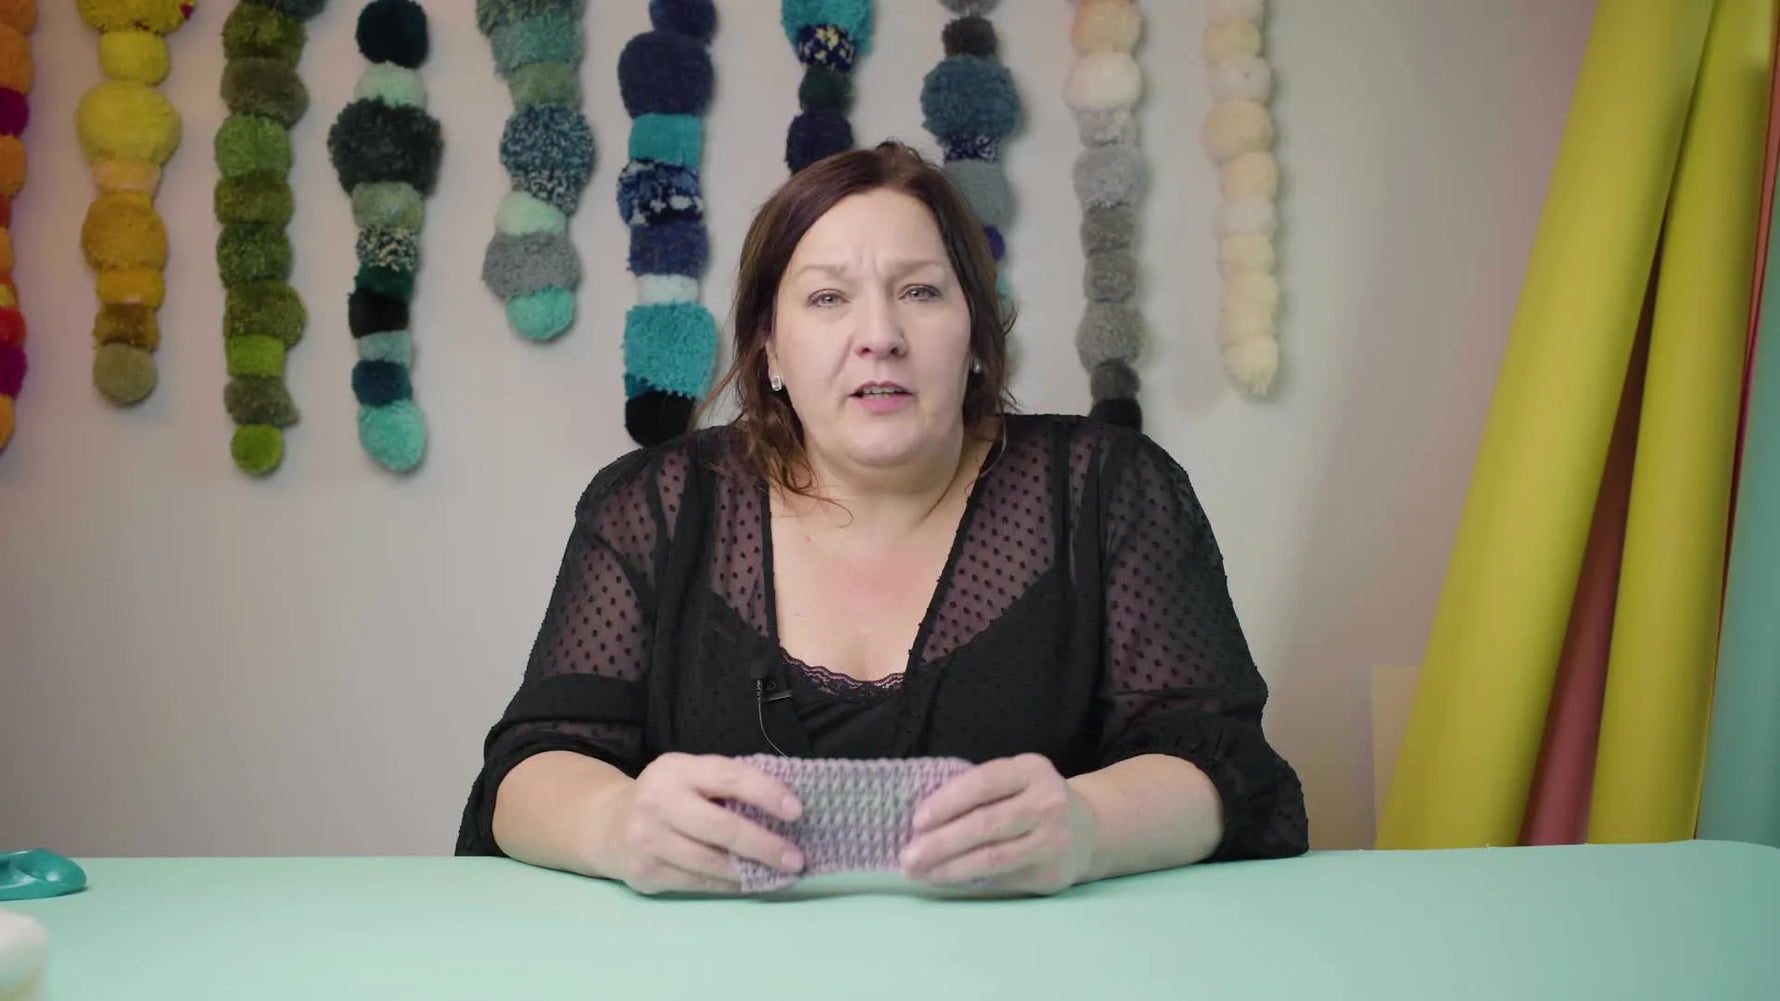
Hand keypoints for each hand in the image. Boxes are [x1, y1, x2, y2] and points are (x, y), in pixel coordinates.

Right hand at [608, 753, 804, 894]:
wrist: (609, 824)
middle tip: (796, 859)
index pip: (728, 777)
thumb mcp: (689, 776)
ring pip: (711, 863)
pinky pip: (698, 883)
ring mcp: (648, 840)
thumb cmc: (668, 796)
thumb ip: (726, 785)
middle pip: (722, 827)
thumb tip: (784, 810)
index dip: (765, 793)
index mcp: (676, 769)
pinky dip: (729, 885)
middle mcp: (658, 802)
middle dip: (765, 845)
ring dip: (751, 871)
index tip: (796, 811)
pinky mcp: (646, 873)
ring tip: (779, 873)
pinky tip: (750, 882)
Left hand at [899, 753, 1098, 894]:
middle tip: (908, 857)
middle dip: (941, 843)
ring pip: (993, 858)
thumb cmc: (1032, 800)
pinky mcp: (1051, 874)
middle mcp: (1048, 803)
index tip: (917, 821)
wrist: (1089, 830)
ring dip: (950, 868)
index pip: (984, 783)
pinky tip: (946, 880)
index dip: (948, 802)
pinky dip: (969, 882)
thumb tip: (922, 820)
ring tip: (920, 873)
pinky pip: (1002, 879)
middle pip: (986, 825)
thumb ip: (980, 790)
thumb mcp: (1015, 780)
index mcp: (1032, 770)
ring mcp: (1053, 841)